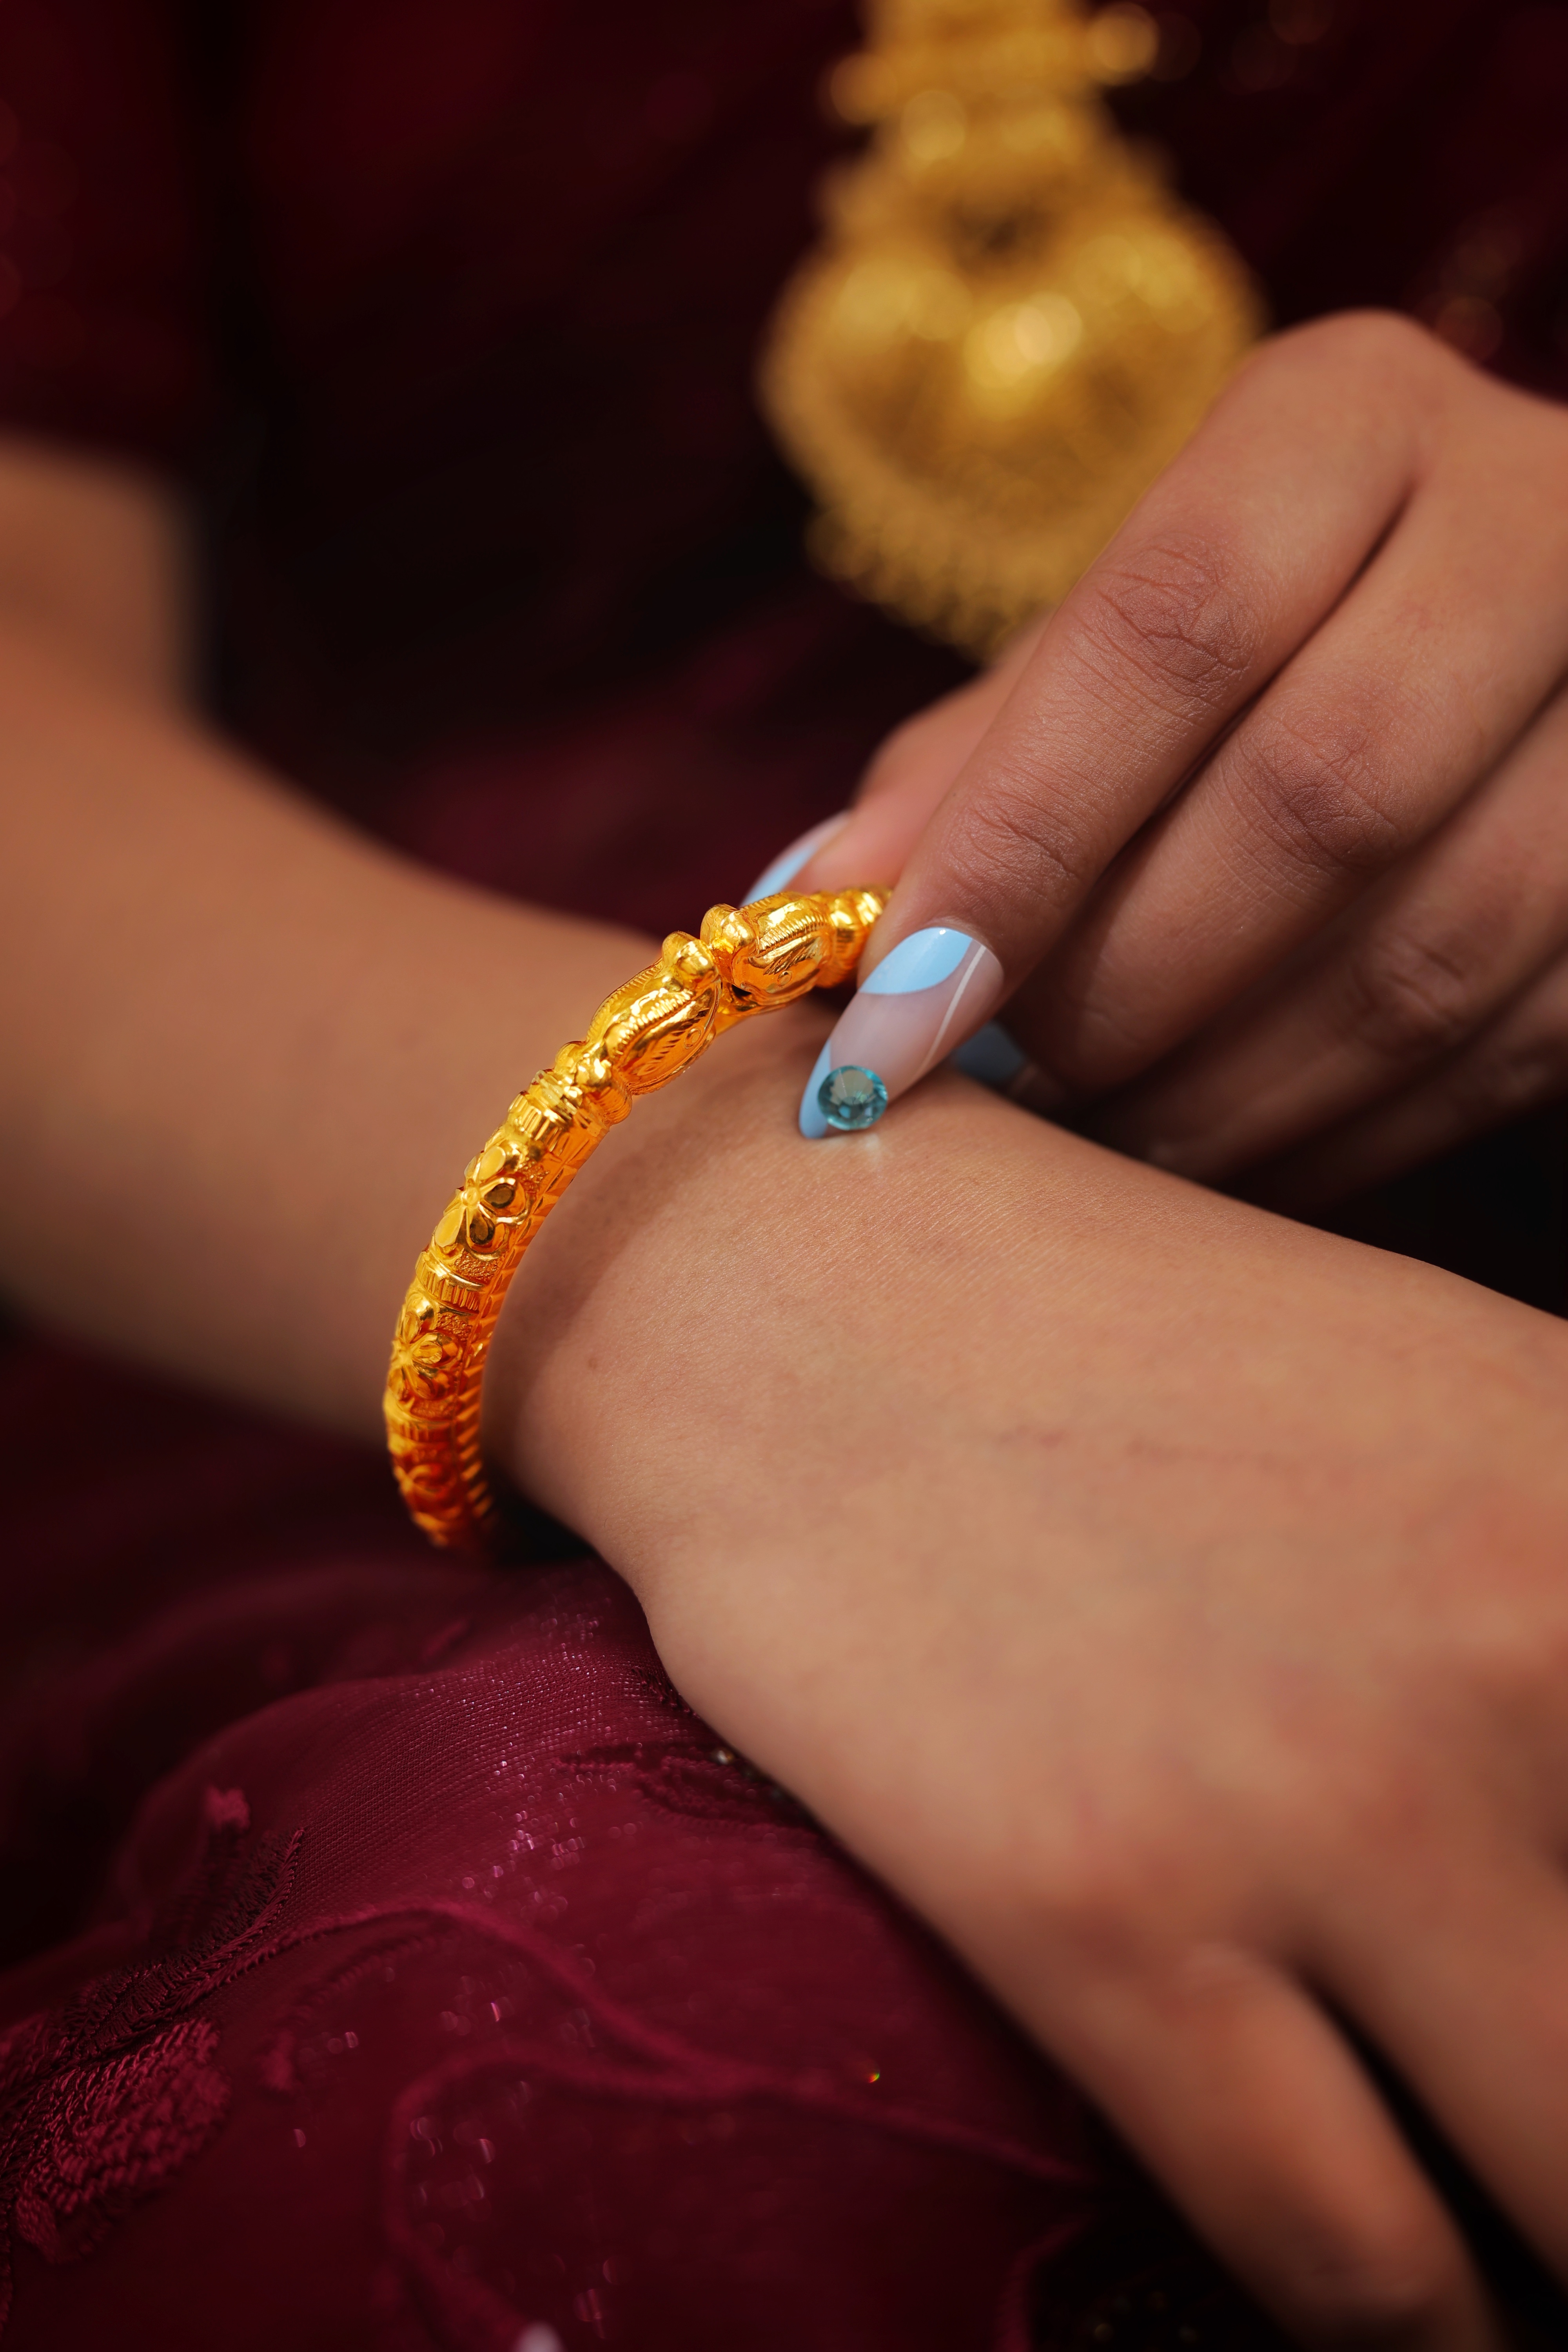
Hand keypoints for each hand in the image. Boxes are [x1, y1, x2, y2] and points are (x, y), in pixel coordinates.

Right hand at [498, 1029, 1567, 2349]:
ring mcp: (1322, 1798)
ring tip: (1519, 2252)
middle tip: (1560, 2125)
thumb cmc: (1112, 1345)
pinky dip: (1412, 2326)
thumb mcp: (1452, 1409)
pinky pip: (1356, 2261)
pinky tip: (1406, 2300)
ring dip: (1550, 2277)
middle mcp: (1527, 1650)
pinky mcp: (1113, 1917)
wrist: (792, 1287)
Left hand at [793, 312, 1567, 1204]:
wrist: (1496, 652)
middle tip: (1005, 1089)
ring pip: (1432, 945)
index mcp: (1348, 418)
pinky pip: (1511, 1039)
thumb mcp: (1111, 650)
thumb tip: (821, 903)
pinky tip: (1234, 1155)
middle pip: (1320, 794)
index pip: (1170, 625)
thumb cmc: (1247, 655)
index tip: (884, 1016)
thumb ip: (979, 760)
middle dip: (1125, 987)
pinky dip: (1349, 1131)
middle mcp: (1533, 514)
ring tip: (1105, 1147)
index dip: (1017, 844)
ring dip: (1234, 1088)